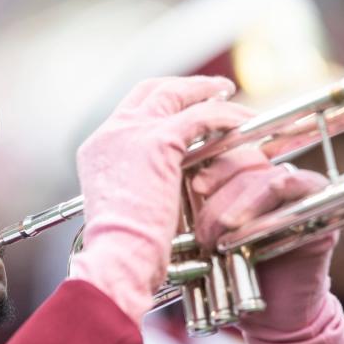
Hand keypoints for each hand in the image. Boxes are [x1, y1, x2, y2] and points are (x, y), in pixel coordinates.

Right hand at [69, 76, 253, 324]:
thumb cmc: (125, 252)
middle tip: (214, 90)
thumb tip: (166, 191)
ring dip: (207, 92)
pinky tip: (244, 123)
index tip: (184, 108)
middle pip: (149, 91)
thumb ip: (141, 190)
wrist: (118, 255)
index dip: (160, 105)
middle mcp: (111, 134)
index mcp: (99, 150)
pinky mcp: (158, 140)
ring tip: (232, 96)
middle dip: (184, 88)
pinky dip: (225, 116)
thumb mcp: (126, 212)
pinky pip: (200, 115)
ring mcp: (131, 132)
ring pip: (175, 94)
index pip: (131, 113)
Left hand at [193, 148, 343, 343]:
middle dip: (220, 195)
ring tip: (219, 239)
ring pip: (266, 177)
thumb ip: (197, 207)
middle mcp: (277, 179)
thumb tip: (175, 178)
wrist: (270, 318)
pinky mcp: (319, 209)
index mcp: (249, 178)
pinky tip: (247, 233)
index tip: (194, 187)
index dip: (212, 164)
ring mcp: (301, 193)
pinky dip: (267, 206)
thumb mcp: (207, 237)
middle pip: (247, 161)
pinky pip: (296, 189)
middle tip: (203, 232)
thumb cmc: (233, 276)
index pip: (231, 151)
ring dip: (239, 206)